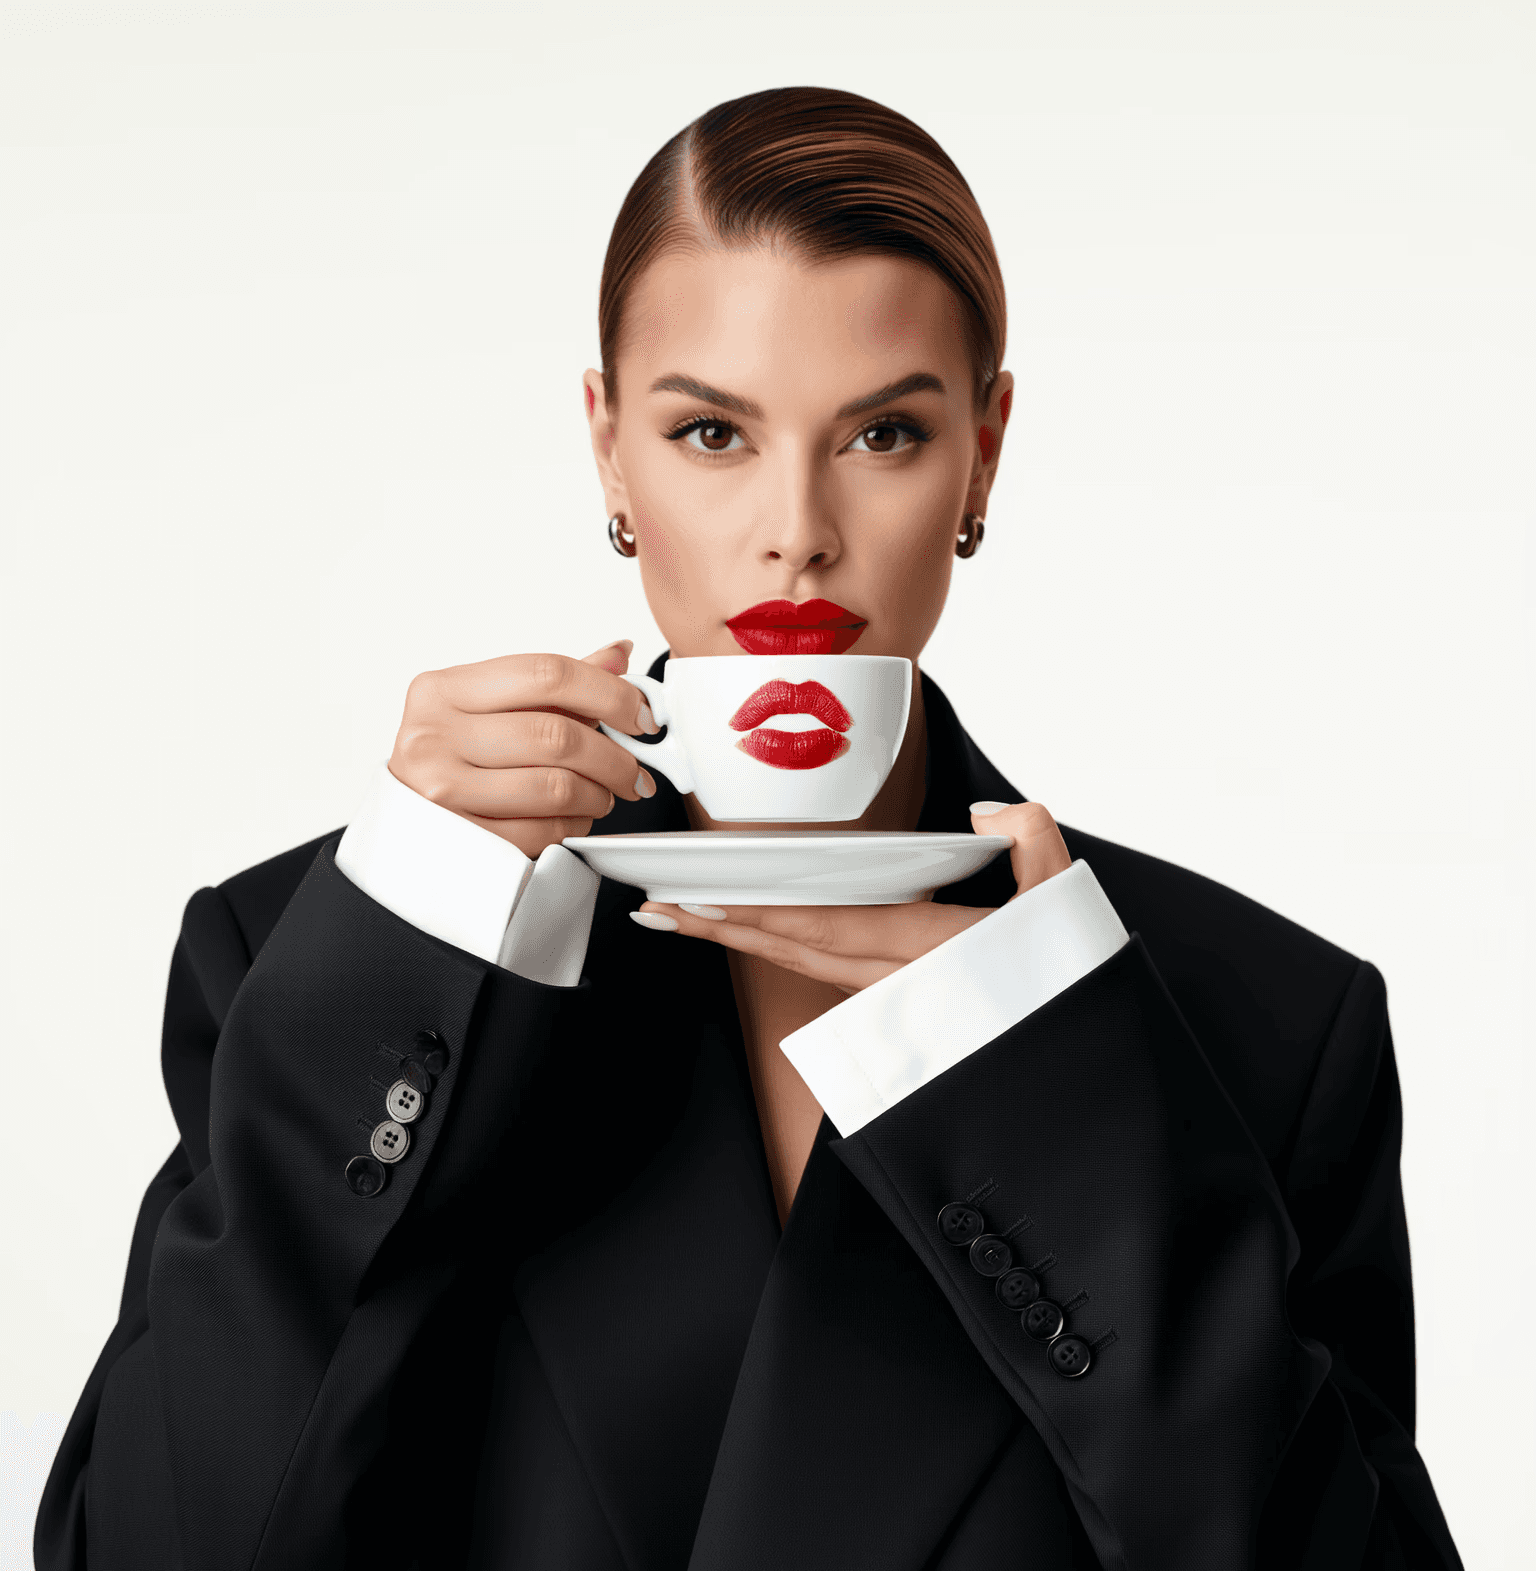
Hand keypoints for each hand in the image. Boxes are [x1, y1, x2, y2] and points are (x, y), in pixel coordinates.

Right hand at [389, 639, 660, 860]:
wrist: (406, 828)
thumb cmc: (453, 759)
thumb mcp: (492, 710)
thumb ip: (553, 685)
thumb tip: (617, 655)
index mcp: (445, 689)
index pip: (546, 674)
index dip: (609, 694)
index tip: (641, 717)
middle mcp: (434, 734)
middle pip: (556, 735)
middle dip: (615, 758)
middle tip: (635, 772)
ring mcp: (441, 790)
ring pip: (555, 787)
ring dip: (598, 795)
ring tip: (603, 795)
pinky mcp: (459, 840)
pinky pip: (541, 831)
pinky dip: (573, 827)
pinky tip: (574, 818)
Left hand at [634, 801, 1071, 992]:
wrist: (1075, 1062)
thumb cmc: (1065, 979)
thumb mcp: (1064, 901)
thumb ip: (1031, 842)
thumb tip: (986, 814)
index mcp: (933, 954)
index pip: (831, 928)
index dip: (762, 915)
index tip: (704, 900)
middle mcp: (901, 983)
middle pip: (794, 951)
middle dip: (722, 930)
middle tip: (655, 908)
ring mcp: (893, 1000)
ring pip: (801, 965)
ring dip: (738, 941)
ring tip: (679, 917)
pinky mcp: (893, 1003)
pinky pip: (820, 973)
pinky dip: (778, 950)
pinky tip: (750, 931)